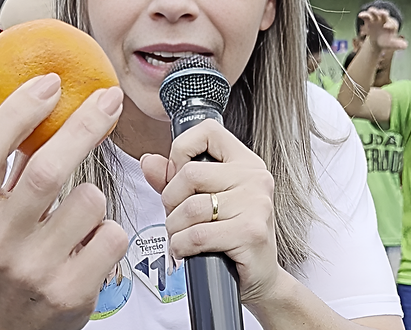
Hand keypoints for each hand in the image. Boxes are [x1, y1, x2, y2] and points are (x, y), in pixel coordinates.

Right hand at [0, 74, 127, 329]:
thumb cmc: (5, 259)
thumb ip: (11, 172)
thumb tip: (46, 106)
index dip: (17, 111)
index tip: (50, 83)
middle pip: (47, 169)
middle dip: (85, 126)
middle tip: (109, 99)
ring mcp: (33, 270)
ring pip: (91, 201)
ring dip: (95, 197)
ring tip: (79, 217)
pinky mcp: (69, 292)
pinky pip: (113, 235)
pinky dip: (110, 231)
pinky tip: (90, 247)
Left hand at [141, 119, 279, 304]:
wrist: (262, 277)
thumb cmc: (233, 236)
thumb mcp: (204, 200)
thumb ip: (173, 178)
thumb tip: (148, 161)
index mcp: (245, 162)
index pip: (207, 131)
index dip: (181, 150)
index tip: (177, 176)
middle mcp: (255, 178)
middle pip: (190, 172)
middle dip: (170, 200)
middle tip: (177, 217)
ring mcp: (256, 204)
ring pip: (191, 207)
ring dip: (174, 228)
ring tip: (181, 236)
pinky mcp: (251, 233)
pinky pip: (197, 234)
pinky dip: (181, 246)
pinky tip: (187, 250)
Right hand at [358, 8, 407, 52]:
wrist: (377, 42)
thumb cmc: (386, 42)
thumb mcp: (392, 45)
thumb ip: (398, 45)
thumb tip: (405, 45)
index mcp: (392, 25)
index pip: (392, 23)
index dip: (389, 24)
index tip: (386, 27)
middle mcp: (385, 20)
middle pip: (385, 14)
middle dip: (383, 13)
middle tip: (381, 13)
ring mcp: (377, 19)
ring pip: (375, 12)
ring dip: (374, 11)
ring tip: (370, 10)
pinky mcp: (369, 20)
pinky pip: (366, 15)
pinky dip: (364, 14)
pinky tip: (360, 15)